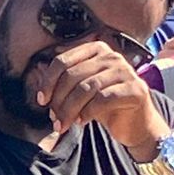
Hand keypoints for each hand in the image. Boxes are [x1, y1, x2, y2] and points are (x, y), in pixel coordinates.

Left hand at [37, 41, 169, 153]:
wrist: (134, 124)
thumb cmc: (104, 106)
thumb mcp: (81, 90)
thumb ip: (63, 82)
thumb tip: (38, 79)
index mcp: (95, 50)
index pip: (62, 61)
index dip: (48, 82)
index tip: (42, 101)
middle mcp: (112, 56)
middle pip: (72, 76)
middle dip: (58, 101)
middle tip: (54, 119)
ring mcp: (125, 71)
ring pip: (85, 89)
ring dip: (69, 110)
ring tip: (64, 124)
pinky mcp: (135, 89)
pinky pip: (102, 99)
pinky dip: (87, 113)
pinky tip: (82, 122)